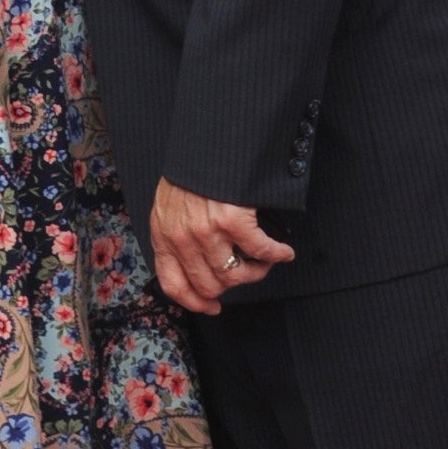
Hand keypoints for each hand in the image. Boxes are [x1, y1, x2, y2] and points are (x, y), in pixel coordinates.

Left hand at [150, 179, 294, 316]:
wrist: (206, 140)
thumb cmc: (191, 170)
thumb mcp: (170, 204)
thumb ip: (177, 233)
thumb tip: (198, 261)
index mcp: (164, 235)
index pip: (174, 285)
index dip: (195, 303)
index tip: (212, 308)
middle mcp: (182, 238)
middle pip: (210, 285)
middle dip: (233, 284)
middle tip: (248, 272)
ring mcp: (206, 231)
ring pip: (235, 275)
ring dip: (257, 271)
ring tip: (266, 260)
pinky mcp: (232, 220)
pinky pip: (260, 250)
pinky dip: (277, 254)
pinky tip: (283, 251)